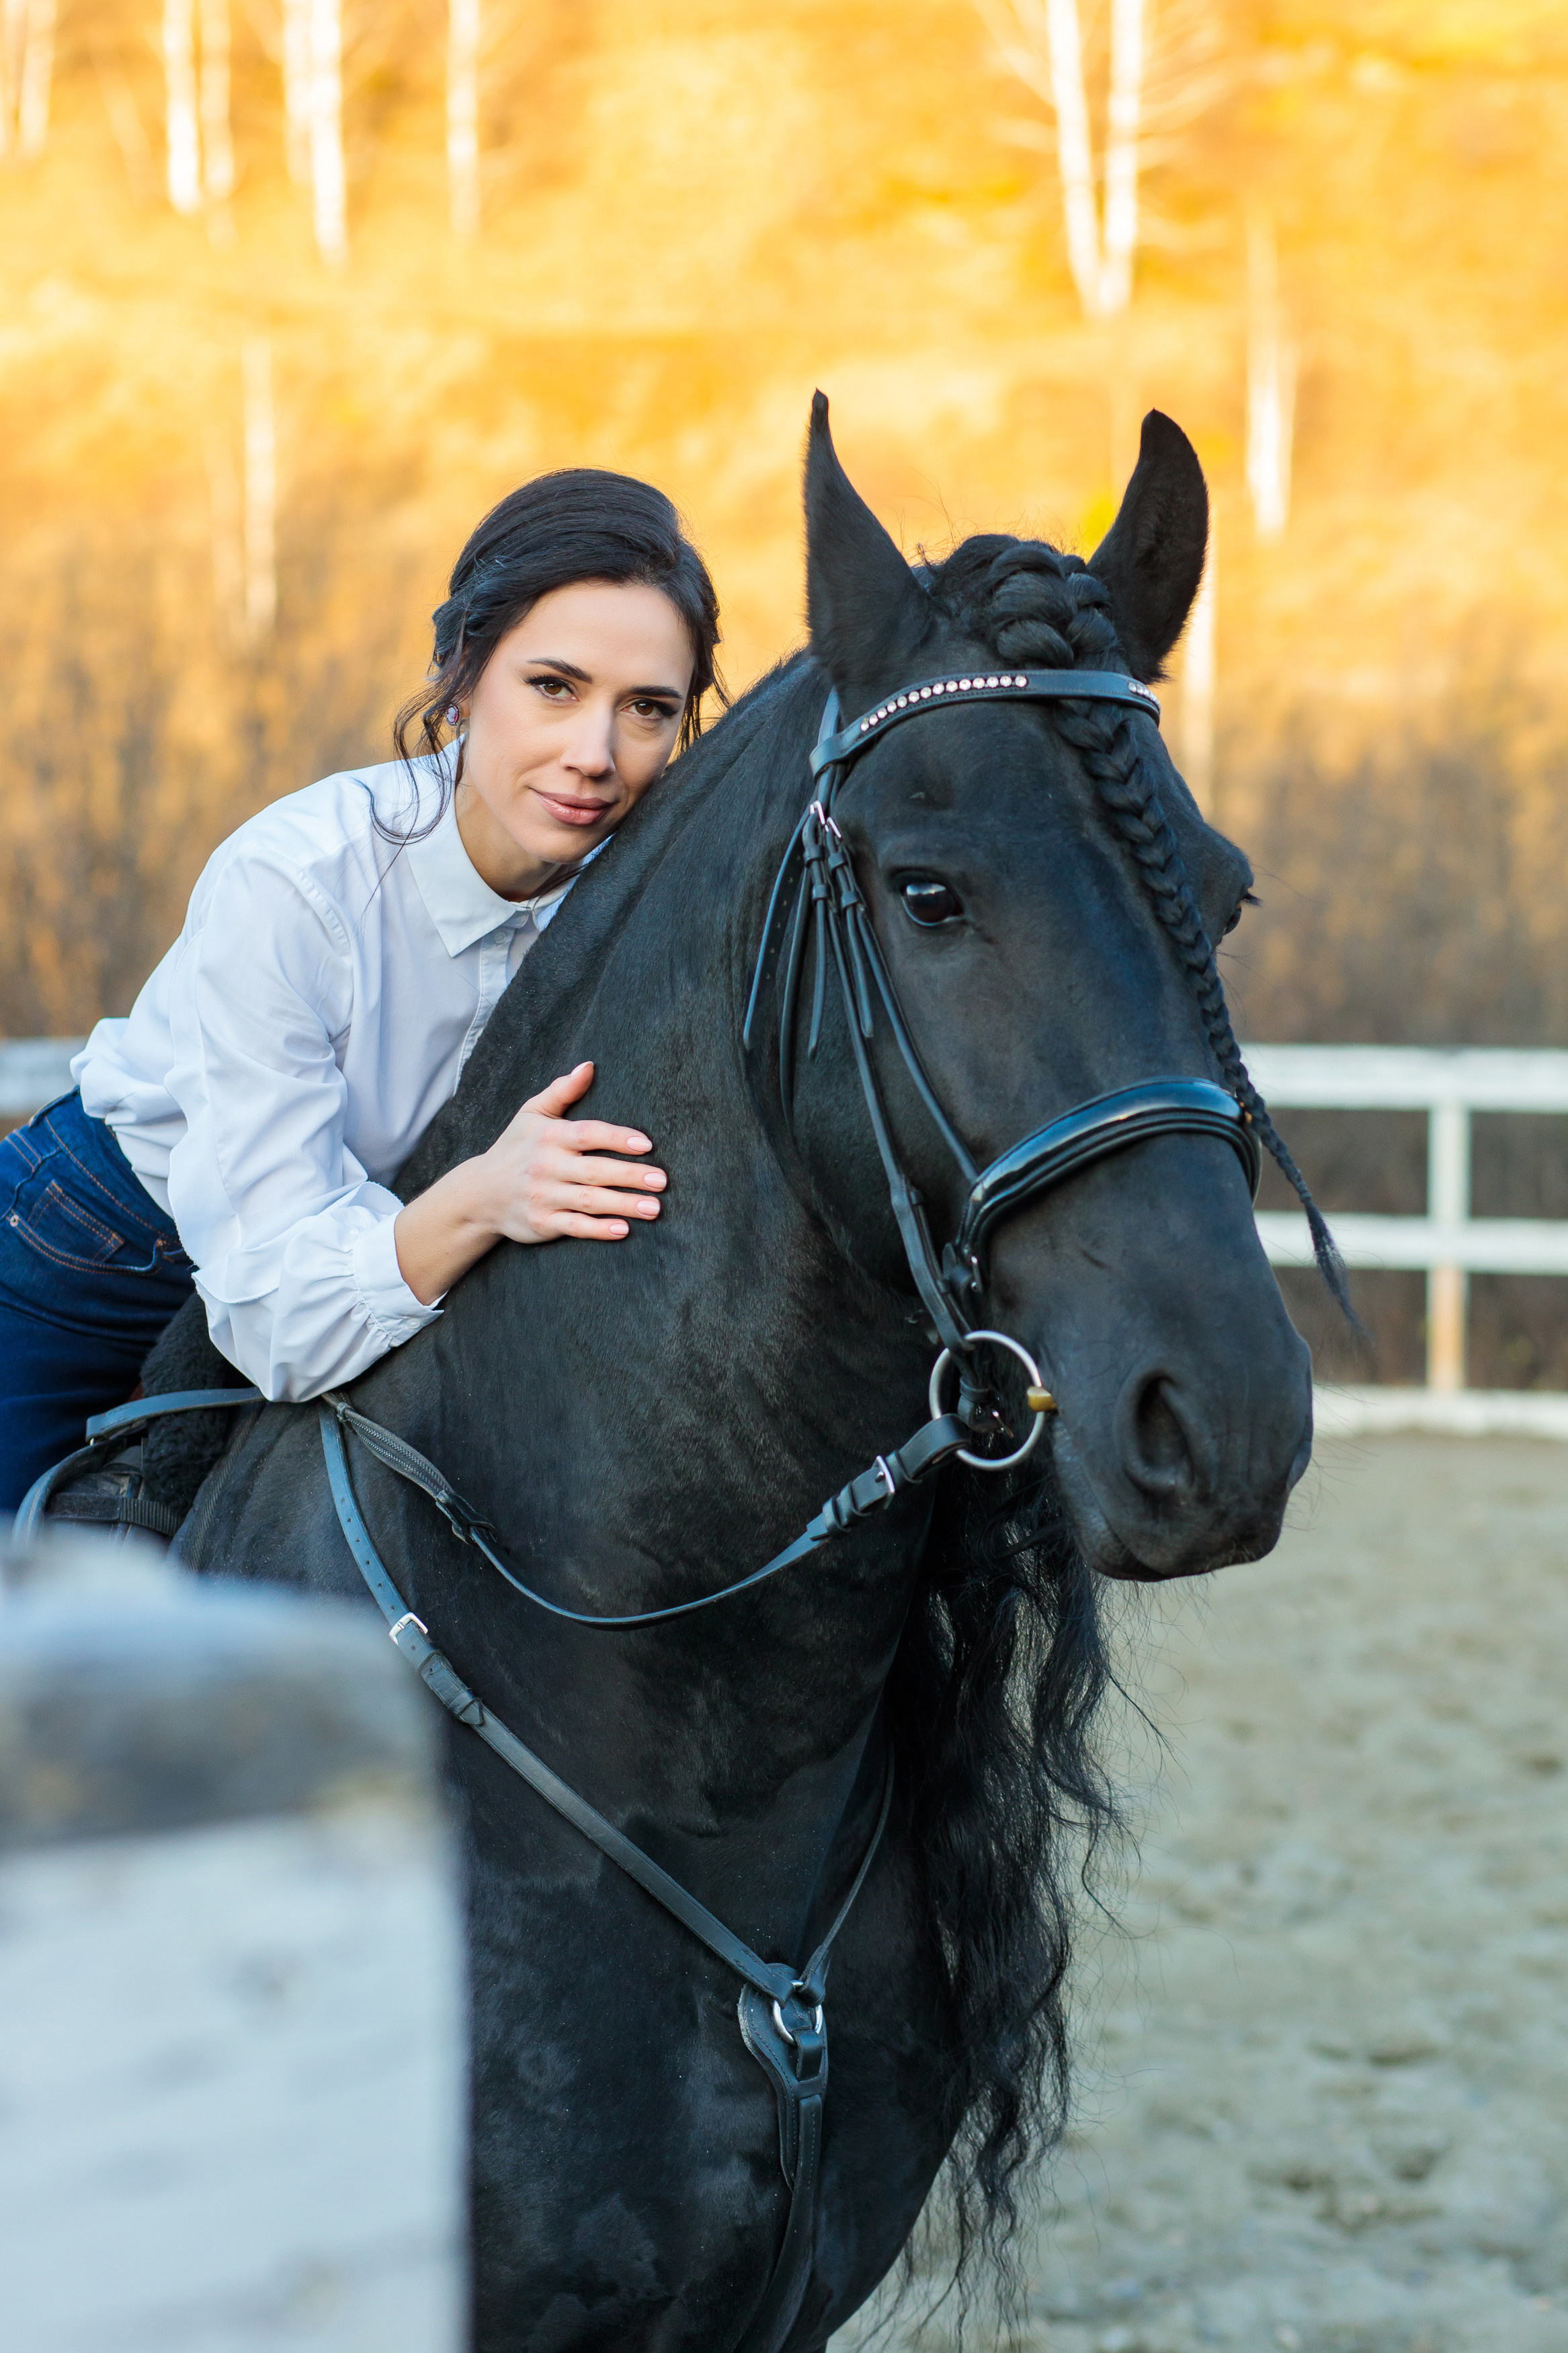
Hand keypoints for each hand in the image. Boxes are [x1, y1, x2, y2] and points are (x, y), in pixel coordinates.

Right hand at [394, 1062, 664, 1305]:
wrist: (480, 1193)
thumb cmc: (515, 1148)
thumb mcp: (531, 1114)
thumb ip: (562, 1090)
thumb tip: (590, 1066)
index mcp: (549, 1137)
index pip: (588, 1134)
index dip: (617, 1138)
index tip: (646, 1144)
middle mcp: (546, 1167)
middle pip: (594, 1171)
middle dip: (630, 1175)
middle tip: (662, 1180)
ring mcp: (543, 1196)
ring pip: (589, 1201)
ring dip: (624, 1205)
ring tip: (655, 1208)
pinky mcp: (542, 1223)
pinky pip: (574, 1227)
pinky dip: (598, 1230)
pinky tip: (623, 1230)